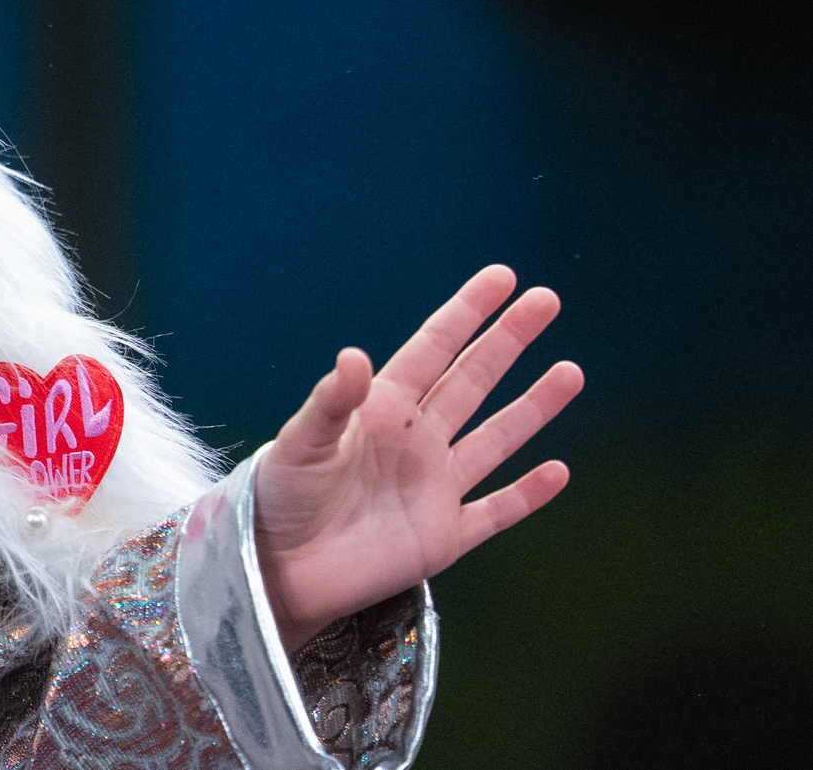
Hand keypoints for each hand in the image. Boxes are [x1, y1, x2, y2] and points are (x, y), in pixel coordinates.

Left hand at [251, 265, 583, 649]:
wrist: (280, 570)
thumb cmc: (279, 499)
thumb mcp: (300, 443)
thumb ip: (330, 402)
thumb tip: (356, 356)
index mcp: (381, 409)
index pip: (433, 349)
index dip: (467, 313)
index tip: (502, 277)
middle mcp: (415, 440)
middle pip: (472, 380)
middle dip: (508, 341)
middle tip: (546, 300)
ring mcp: (434, 486)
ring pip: (496, 438)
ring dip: (533, 407)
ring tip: (570, 371)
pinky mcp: (444, 536)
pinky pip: (496, 510)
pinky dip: (527, 494)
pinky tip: (558, 470)